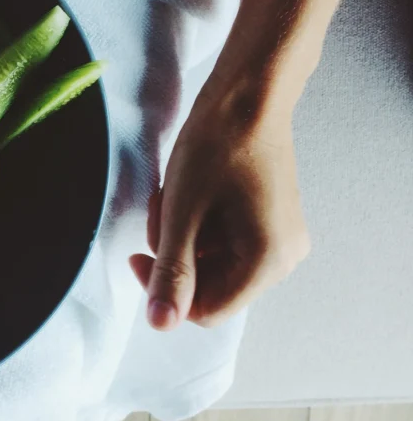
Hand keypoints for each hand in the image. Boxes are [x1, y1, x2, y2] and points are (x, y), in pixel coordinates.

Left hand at [129, 76, 310, 330]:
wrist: (247, 95)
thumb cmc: (215, 147)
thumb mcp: (182, 214)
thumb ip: (172, 273)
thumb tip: (160, 325)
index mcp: (267, 262)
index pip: (206, 310)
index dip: (165, 291)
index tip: (137, 256)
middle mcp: (283, 258)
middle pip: (209, 286)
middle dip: (174, 254)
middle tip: (162, 211)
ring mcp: (279, 239)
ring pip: (211, 262)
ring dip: (182, 235)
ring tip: (174, 195)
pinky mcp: (269, 222)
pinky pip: (223, 241)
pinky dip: (198, 223)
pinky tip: (189, 192)